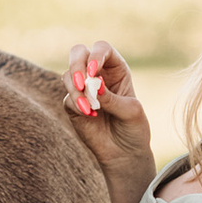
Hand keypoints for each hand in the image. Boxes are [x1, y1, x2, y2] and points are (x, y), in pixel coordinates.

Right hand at [64, 40, 151, 178]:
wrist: (125, 153)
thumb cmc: (133, 128)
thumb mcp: (130, 112)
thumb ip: (112, 98)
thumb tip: (93, 86)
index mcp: (116, 68)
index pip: (102, 49)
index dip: (96, 56)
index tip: (93, 72)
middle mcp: (98, 74)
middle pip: (79, 53)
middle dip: (76, 64)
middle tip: (81, 82)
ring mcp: (83, 88)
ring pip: (68, 75)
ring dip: (76, 90)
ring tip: (89, 108)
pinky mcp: (73, 105)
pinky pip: (67, 98)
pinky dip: (76, 105)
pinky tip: (90, 116)